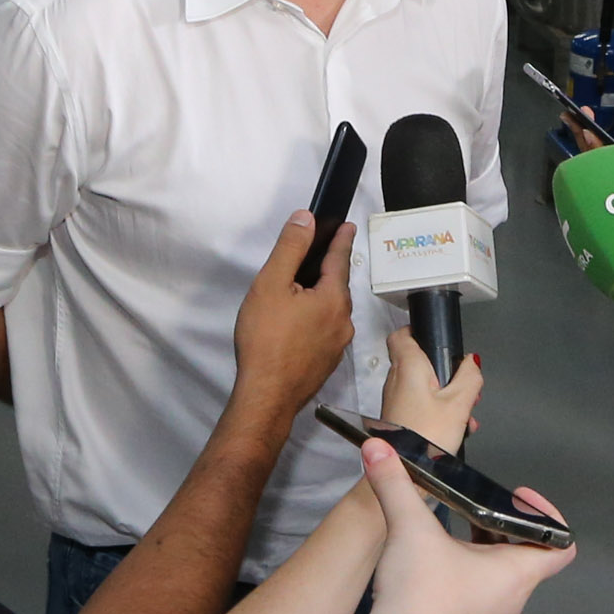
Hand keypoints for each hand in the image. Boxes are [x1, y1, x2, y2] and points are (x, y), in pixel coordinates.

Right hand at [228, 211, 356, 428]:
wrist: (266, 394)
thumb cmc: (266, 340)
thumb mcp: (272, 284)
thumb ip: (290, 248)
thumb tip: (306, 219)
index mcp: (334, 299)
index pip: (340, 259)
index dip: (341, 240)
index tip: (347, 227)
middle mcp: (342, 322)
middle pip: (337, 286)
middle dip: (328, 270)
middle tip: (317, 256)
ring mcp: (336, 345)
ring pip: (331, 311)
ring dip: (320, 297)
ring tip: (301, 290)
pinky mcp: (326, 362)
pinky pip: (324, 331)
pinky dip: (315, 320)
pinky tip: (297, 324)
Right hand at [328, 440, 573, 613]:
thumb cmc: (424, 593)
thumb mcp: (409, 529)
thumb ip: (394, 485)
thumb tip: (377, 447)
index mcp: (518, 573)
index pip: (561, 546)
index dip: (548, 516)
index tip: (517, 499)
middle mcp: (512, 603)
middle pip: (522, 561)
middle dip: (498, 533)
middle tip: (470, 513)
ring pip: (495, 587)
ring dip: (477, 563)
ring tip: (444, 544)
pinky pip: (472, 611)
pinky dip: (459, 592)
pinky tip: (427, 581)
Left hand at [378, 326, 480, 451]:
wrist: (404, 473)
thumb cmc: (423, 438)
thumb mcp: (459, 404)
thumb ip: (469, 377)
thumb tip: (473, 363)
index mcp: (407, 367)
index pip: (402, 335)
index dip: (418, 331)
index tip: (436, 337)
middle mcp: (395, 381)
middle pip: (418, 362)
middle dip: (443, 371)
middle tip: (462, 382)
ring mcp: (394, 401)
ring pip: (421, 386)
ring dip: (444, 394)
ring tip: (464, 410)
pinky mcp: (398, 419)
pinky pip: (419, 405)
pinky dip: (437, 410)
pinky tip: (454, 426)